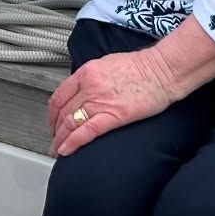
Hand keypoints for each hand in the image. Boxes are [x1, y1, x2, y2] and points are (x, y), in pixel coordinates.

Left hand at [46, 47, 175, 156]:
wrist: (163, 70)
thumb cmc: (141, 67)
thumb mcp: (107, 64)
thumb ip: (91, 78)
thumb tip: (81, 92)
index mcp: (87, 72)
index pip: (59, 96)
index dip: (52, 113)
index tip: (52, 122)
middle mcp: (89, 86)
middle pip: (62, 111)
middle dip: (55, 129)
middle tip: (54, 140)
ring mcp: (100, 101)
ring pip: (71, 123)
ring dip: (60, 139)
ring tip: (57, 150)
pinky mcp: (114, 115)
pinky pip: (87, 132)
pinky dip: (73, 143)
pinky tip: (66, 150)